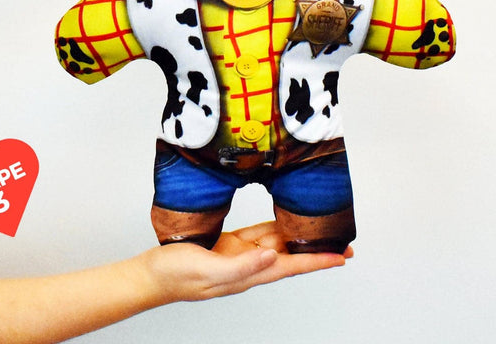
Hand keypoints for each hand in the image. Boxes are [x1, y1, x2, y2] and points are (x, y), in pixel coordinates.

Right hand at [133, 221, 351, 304]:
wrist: (152, 273)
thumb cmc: (175, 275)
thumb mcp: (208, 270)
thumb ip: (241, 265)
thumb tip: (273, 257)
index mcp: (247, 274)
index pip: (290, 267)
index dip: (317, 261)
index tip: (341, 257)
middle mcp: (249, 264)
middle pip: (290, 254)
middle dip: (316, 248)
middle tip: (342, 241)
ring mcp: (240, 254)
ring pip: (277, 241)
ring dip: (299, 237)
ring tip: (322, 230)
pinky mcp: (229, 243)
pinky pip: (258, 233)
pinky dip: (275, 226)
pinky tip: (286, 220)